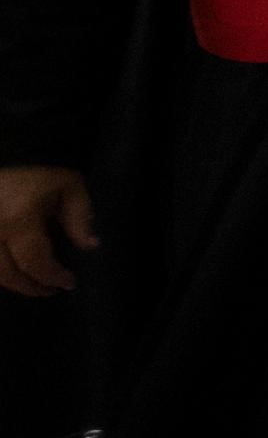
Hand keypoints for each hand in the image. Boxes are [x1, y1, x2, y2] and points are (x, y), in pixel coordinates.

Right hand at [0, 166, 94, 296]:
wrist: (12, 147)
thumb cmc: (41, 167)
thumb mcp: (70, 187)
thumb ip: (79, 218)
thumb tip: (89, 245)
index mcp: (17, 220)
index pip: (34, 262)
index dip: (52, 277)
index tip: (68, 283)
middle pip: (5, 273)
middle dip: (28, 286)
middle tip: (48, 290)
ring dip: (9, 280)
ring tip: (30, 283)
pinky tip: (11, 268)